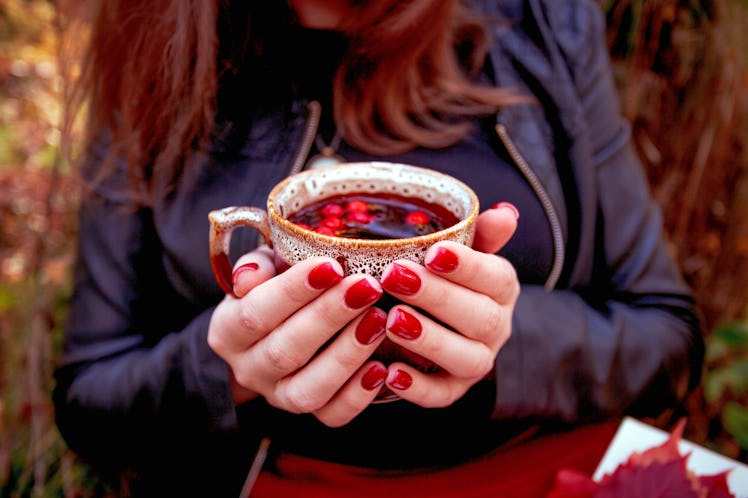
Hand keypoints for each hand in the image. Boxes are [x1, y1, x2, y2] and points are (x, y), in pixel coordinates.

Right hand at [208, 248, 388, 426]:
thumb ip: (256, 266)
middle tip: (367, 287)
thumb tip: (251, 276)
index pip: (255, 313)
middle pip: (284, 350)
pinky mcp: (310, 413)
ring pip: (308, 390)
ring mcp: (278, 396)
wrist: (278, 327)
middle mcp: (249, 369)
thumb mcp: (263, 267)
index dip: (292, 290)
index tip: (331, 265)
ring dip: (346, 355)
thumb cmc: (277, 286)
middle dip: (329, 316)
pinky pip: (332, 415)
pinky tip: (382, 368)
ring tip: (379, 320)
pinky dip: (358, 395)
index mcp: (227, 330)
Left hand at [378, 204, 519, 406]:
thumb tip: (507, 213)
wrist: (440, 320)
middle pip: (481, 318)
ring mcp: (477, 361)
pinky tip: (389, 373)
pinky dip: (418, 387)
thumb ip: (479, 233)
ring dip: (430, 340)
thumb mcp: (460, 248)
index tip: (434, 251)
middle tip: (396, 277)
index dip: (467, 266)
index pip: (496, 277)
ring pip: (467, 359)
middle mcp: (496, 327)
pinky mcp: (453, 389)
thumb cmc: (442, 275)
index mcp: (501, 288)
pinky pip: (442, 395)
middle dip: (438, 297)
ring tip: (392, 320)